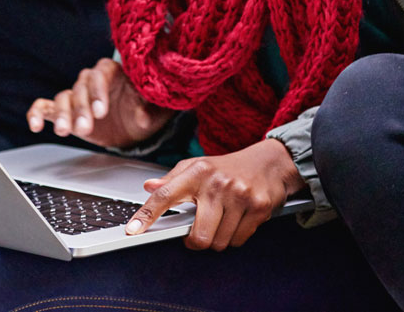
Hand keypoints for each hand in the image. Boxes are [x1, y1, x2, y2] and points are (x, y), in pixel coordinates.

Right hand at [26, 58, 173, 147]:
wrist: (134, 126)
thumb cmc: (144, 111)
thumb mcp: (153, 109)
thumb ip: (146, 108)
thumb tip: (141, 116)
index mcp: (113, 72)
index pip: (101, 73)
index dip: (98, 91)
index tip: (100, 110)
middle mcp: (93, 81)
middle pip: (81, 88)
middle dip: (81, 109)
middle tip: (84, 127)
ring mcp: (78, 95)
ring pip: (63, 98)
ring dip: (63, 114)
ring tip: (64, 131)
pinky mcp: (66, 110)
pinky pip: (45, 106)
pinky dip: (37, 113)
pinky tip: (36, 126)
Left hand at [124, 139, 305, 250]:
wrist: (270, 162)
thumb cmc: (229, 167)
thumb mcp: (198, 166)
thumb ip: (172, 179)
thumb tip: (148, 186)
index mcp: (197, 172)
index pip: (165, 195)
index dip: (147, 215)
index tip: (133, 230)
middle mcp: (218, 183)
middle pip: (199, 235)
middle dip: (197, 241)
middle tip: (199, 231)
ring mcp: (240, 196)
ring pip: (219, 242)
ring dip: (218, 239)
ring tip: (222, 221)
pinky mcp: (258, 208)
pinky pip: (238, 240)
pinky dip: (235, 237)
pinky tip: (238, 220)